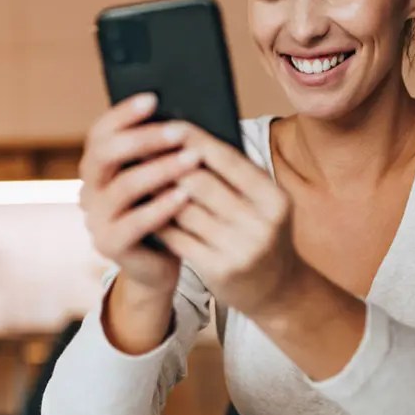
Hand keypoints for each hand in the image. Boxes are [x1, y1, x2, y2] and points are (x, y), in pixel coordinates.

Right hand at [79, 93, 197, 294]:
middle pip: (105, 154)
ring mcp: (96, 219)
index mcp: (97, 167)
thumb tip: (185, 114)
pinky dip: (161, 206)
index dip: (123, 114)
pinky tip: (185, 195)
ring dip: (160, 169)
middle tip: (179, 131)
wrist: (159, 264)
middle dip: (143, 138)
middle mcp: (89, 190)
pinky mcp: (109, 245)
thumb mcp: (161, 178)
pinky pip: (134, 222)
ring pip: (123, 187)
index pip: (100, 132)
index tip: (153, 98)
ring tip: (192, 159)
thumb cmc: (165, 212)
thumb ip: (161, 152)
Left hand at [156, 124, 302, 317]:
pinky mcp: (219, 270)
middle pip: (200, 183)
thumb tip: (188, 137)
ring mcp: (240, 250)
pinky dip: (159, 220)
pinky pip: (177, 237)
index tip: (168, 124)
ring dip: (158, 191)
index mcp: (274, 198)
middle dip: (168, 164)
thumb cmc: (259, 232)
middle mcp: (261, 223)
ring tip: (138, 174)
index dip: (195, 139)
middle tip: (142, 148)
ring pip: (183, 210)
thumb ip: (234, 175)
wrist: (277, 289)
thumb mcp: (262, 203)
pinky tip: (145, 208)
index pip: (228, 159)